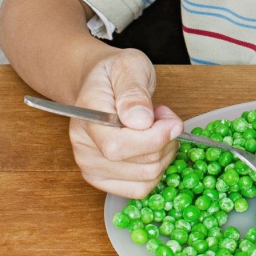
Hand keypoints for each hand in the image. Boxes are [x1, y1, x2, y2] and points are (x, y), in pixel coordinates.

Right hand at [68, 48, 182, 197]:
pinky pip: (141, 188)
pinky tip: (152, 147)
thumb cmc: (114, 73)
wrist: (99, 83)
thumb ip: (134, 92)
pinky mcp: (104, 181)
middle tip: (161, 115)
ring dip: (163, 153)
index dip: (154, 139)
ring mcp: (92, 168)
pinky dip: (156, 169)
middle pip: (141, 165)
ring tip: (155, 127)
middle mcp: (84, 149)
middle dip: (165, 140)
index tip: (171, 120)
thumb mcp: (129, 66)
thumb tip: (140, 121)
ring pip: (146, 178)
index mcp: (87, 119)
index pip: (118, 147)